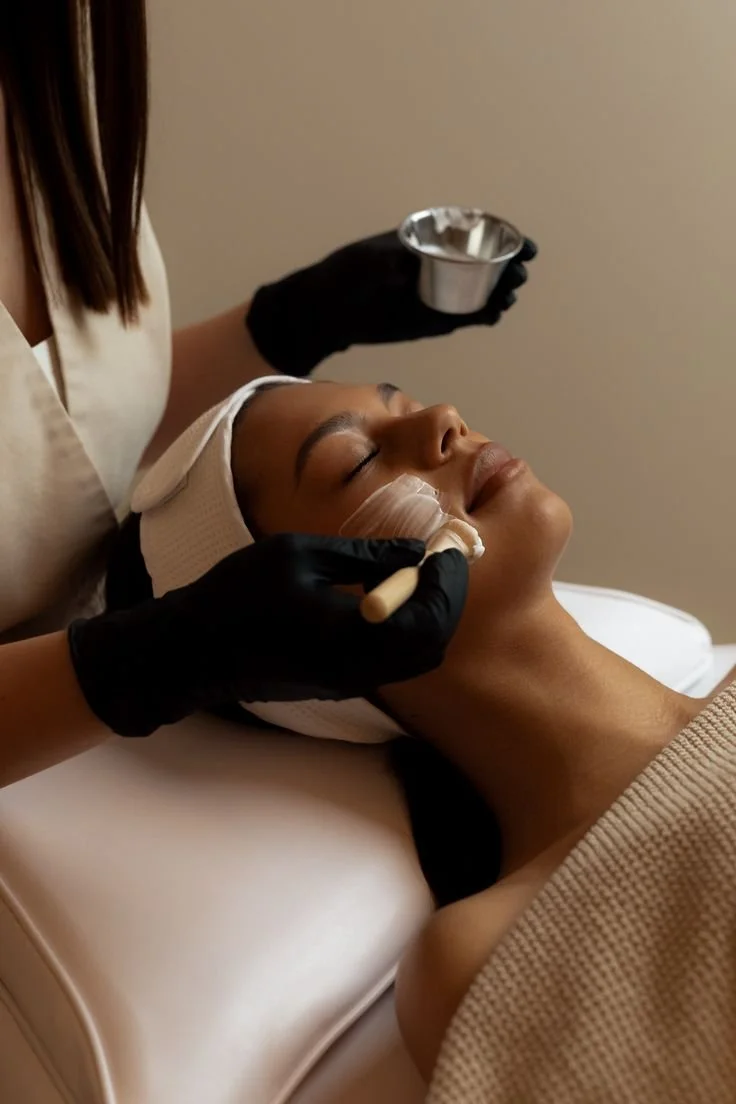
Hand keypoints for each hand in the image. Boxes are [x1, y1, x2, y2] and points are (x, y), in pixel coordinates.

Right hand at [69, 533, 468, 736]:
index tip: (448, 549)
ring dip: (425, 616)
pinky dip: (404, 630)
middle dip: (445, 601)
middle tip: (437, 560)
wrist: (192, 651)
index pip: (431, 620)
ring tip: (411, 571)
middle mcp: (358, 670)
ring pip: (414, 658)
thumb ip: (364, 554)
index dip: (448, 583)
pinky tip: (384, 595)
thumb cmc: (237, 595)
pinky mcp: (336, 685)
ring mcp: (348, 683)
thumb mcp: (300, 555)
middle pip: (432, 645)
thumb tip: (414, 549)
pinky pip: (391, 663)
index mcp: (353, 637)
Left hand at [246, 230, 536, 376]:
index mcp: (429, 238)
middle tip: (518, 274)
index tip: (524, 244)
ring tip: (508, 296)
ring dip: (501, 291)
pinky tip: (494, 314)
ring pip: (483, 290)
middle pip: (488, 261)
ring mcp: (440, 292)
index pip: (475, 232)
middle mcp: (440, 264)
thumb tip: (408, 268)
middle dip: (510, 266)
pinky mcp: (436, 318)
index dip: (504, 235)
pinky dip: (484, 314)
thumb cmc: (344, 275)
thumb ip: (386, 262)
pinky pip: (468, 315)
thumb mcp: (363, 262)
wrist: (328, 311)